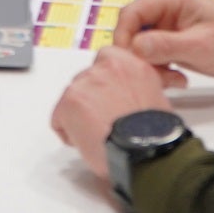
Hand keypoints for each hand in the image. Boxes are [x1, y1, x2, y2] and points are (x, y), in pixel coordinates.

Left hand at [50, 46, 181, 182]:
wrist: (145, 153)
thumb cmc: (156, 136)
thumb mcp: (155, 100)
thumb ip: (135, 87)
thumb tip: (124, 96)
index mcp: (130, 64)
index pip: (106, 60)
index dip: (107, 83)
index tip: (110, 97)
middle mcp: (105, 67)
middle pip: (86, 79)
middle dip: (92, 99)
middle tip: (105, 121)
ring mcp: (83, 84)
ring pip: (72, 98)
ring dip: (81, 115)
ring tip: (99, 135)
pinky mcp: (68, 103)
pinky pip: (58, 119)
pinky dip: (68, 133)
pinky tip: (88, 143)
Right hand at [114, 0, 213, 79]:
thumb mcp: (201, 46)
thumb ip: (166, 45)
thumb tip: (134, 46)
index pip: (131, 13)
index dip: (124, 37)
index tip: (130, 62)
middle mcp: (161, 7)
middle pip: (131, 31)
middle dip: (140, 57)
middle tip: (158, 77)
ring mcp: (163, 23)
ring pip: (137, 46)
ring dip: (150, 66)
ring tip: (173, 79)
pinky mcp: (165, 39)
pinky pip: (148, 54)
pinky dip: (157, 69)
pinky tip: (176, 78)